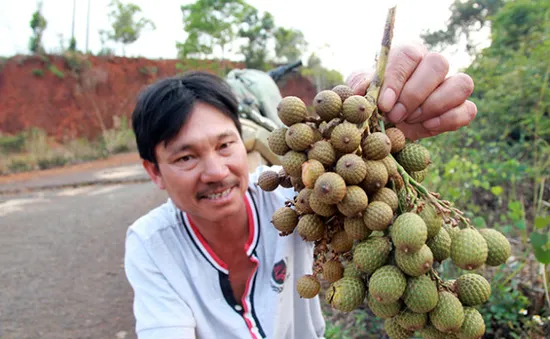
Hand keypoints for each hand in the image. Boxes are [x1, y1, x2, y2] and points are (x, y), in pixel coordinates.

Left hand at [346, 43, 476, 140]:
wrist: (387, 121)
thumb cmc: (374, 101)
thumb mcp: (361, 92)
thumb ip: (360, 86)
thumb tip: (364, 88)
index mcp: (408, 55)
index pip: (409, 54)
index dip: (397, 79)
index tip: (384, 104)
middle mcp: (432, 65)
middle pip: (438, 64)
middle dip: (414, 95)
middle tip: (395, 115)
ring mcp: (450, 85)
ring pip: (461, 84)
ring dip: (433, 106)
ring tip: (410, 120)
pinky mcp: (460, 108)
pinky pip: (468, 110)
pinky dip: (448, 120)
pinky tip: (427, 127)